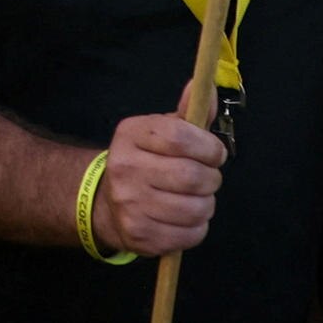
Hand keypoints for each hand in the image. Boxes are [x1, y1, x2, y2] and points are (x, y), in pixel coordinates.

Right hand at [92, 111, 226, 257]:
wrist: (107, 202)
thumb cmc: (146, 161)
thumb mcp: (162, 131)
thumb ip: (189, 113)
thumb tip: (205, 87)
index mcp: (130, 135)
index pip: (179, 137)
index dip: (209, 147)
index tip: (215, 153)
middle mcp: (124, 168)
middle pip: (191, 176)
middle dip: (211, 178)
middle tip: (207, 178)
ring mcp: (129, 204)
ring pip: (196, 209)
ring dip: (206, 204)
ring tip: (195, 198)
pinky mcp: (139, 235)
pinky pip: (190, 234)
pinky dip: (197, 227)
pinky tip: (185, 218)